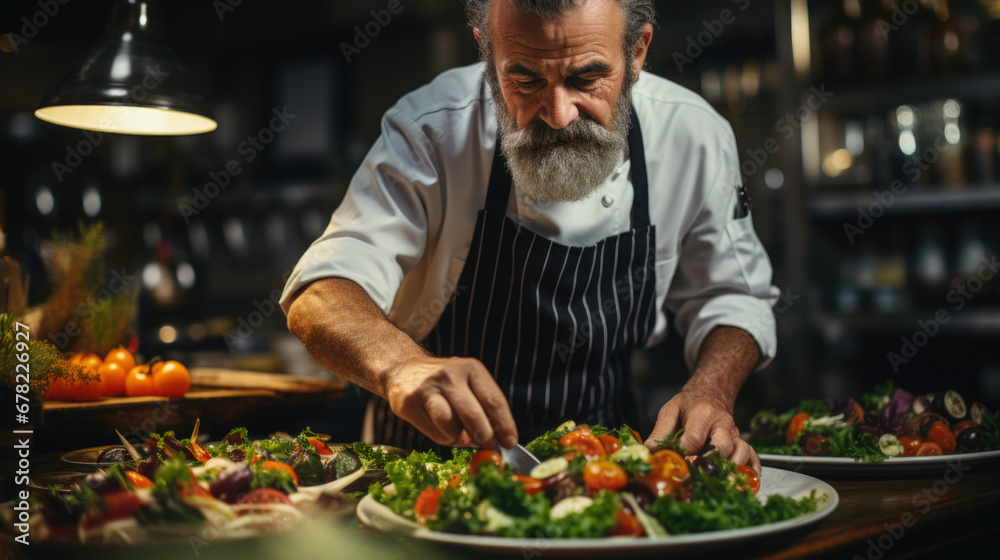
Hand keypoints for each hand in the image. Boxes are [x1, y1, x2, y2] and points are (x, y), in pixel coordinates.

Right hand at [383, 355, 518, 448]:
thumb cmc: (444, 383)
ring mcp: (428, 388)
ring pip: (451, 424)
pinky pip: (434, 431)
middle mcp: (450, 375)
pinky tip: (443, 431)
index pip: (494, 400)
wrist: (403, 370)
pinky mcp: (410, 402)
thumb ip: (482, 409)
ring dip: (460, 438)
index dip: (505, 425)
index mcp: (471, 369)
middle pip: (473, 415)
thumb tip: (494, 442)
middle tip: (488, 446)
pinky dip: (444, 438)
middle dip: (485, 437)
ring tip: (460, 436)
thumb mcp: (467, 385)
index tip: (510, 442)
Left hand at [644, 386, 760, 473]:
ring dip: (729, 468)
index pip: (694, 438)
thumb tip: (650, 452)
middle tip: (697, 474)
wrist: (710, 393)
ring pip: (740, 452)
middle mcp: (723, 423)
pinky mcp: (742, 441)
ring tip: (716, 479)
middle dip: (709, 463)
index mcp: (703, 412)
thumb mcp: (671, 411)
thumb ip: (660, 432)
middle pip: (722, 447)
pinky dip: (751, 468)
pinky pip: (752, 455)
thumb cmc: (689, 404)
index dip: (684, 454)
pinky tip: (742, 479)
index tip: (676, 464)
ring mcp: (735, 433)